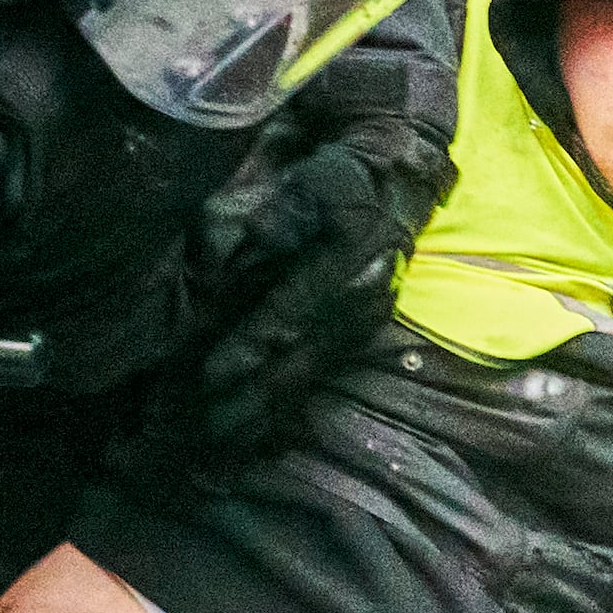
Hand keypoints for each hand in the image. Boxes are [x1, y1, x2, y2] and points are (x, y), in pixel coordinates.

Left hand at [187, 108, 449, 442]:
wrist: (401, 177)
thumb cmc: (343, 174)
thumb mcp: (313, 179)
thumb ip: (278, 214)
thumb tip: (239, 252)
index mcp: (345, 263)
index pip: (290, 312)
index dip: (251, 345)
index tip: (213, 373)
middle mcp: (360, 300)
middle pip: (300, 358)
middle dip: (255, 396)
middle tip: (212, 429)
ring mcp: (366, 319)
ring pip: (313, 372)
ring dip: (272, 406)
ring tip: (233, 438)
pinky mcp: (366, 328)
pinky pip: (324, 371)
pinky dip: (293, 398)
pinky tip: (267, 421)